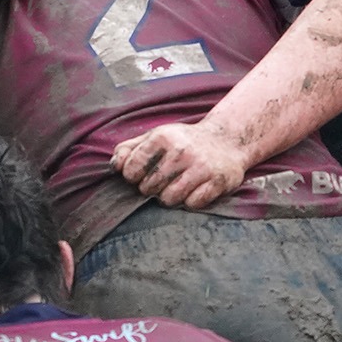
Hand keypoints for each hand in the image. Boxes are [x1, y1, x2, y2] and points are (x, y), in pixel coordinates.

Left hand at [111, 122, 247, 209]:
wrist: (227, 140)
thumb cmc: (184, 141)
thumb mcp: (156, 137)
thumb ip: (129, 149)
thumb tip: (114, 167)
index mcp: (162, 137)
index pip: (131, 170)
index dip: (133, 177)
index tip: (142, 174)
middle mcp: (181, 150)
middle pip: (148, 188)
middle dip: (152, 188)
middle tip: (163, 180)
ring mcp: (201, 166)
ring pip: (168, 200)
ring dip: (170, 198)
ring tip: (177, 186)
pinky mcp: (217, 182)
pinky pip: (192, 205)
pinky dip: (190, 202)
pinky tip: (195, 189)